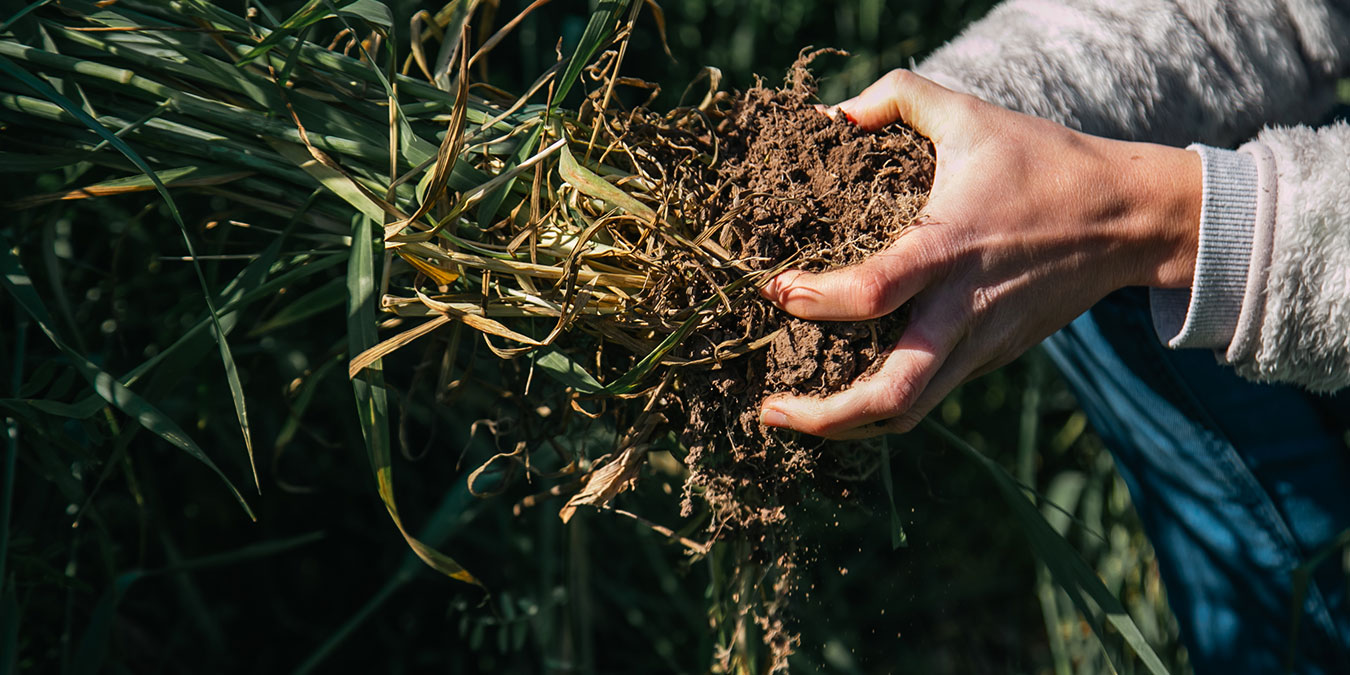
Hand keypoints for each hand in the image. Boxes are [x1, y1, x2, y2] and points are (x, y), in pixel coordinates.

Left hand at [759, 70, 1201, 438]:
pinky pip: (931, 396)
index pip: (871, 294)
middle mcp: (963, 311)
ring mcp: (981, 344)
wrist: (1130, 219)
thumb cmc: (1045, 162)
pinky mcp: (991, 358)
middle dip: (825, 415)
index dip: (813, 300)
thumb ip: (900, 95)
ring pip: (911, 412)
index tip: (774, 291)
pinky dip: (883, 408)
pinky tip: (844, 396)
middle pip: (893, 394)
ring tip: (796, 417)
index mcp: (948, 250)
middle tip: (768, 409)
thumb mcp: (971, 115)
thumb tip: (837, 113)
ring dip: (848, 426)